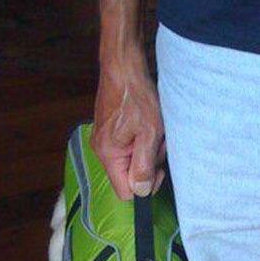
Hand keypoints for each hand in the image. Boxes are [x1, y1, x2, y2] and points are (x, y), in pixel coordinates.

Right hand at [91, 49, 164, 200]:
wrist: (124, 67)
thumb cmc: (137, 97)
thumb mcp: (149, 134)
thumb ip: (144, 166)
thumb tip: (141, 192)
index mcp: (108, 154)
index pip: (125, 192)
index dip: (145, 186)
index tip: (157, 168)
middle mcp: (102, 150)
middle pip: (130, 177)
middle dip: (149, 164)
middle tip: (157, 142)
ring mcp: (105, 141)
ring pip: (132, 161)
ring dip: (148, 151)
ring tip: (153, 130)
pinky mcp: (111, 132)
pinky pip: (130, 148)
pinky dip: (142, 141)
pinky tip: (148, 126)